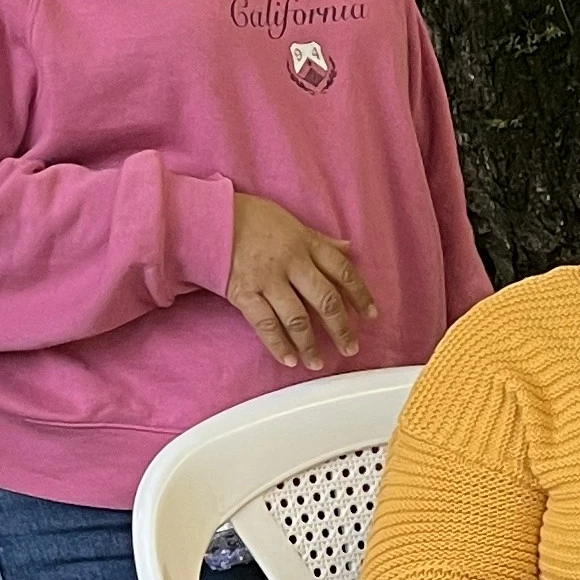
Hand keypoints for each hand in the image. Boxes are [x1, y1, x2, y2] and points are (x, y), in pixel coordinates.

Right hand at [226, 192, 375, 370]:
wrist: (208, 218)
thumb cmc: (250, 217)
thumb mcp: (291, 221)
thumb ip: (319, 239)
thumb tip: (347, 246)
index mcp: (306, 243)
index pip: (343, 271)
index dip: (360, 295)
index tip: (371, 315)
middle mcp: (291, 262)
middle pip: (326, 299)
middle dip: (341, 328)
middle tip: (351, 348)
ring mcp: (267, 279)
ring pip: (297, 318)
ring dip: (310, 344)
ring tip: (318, 362)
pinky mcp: (244, 293)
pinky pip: (265, 324)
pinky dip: (279, 344)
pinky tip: (290, 359)